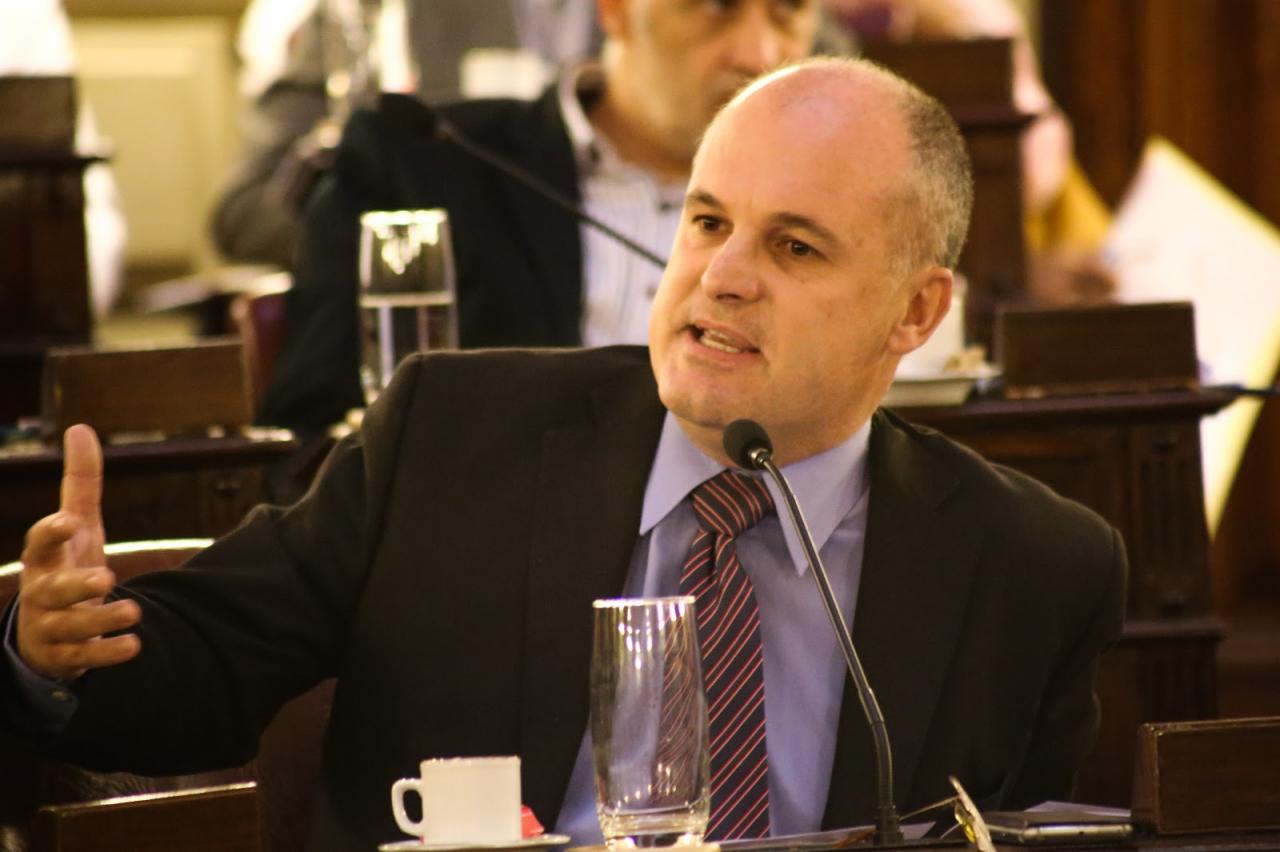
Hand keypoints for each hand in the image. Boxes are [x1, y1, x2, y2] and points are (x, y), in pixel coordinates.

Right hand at [17, 425, 140, 679]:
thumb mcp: (76, 525)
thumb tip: (81, 428)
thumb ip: (80, 482)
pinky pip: (85, 657)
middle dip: (76, 585)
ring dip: (102, 620)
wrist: (49, 629)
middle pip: (52, 590)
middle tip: (106, 578)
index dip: (50, 533)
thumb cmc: (65, 564)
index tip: (68, 522)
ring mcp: (51, 627)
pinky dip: (108, 653)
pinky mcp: (66, 655)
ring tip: (133, 612)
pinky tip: (133, 646)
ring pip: (71, 627)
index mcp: (43, 559)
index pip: (39, 543)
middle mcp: (42, 593)